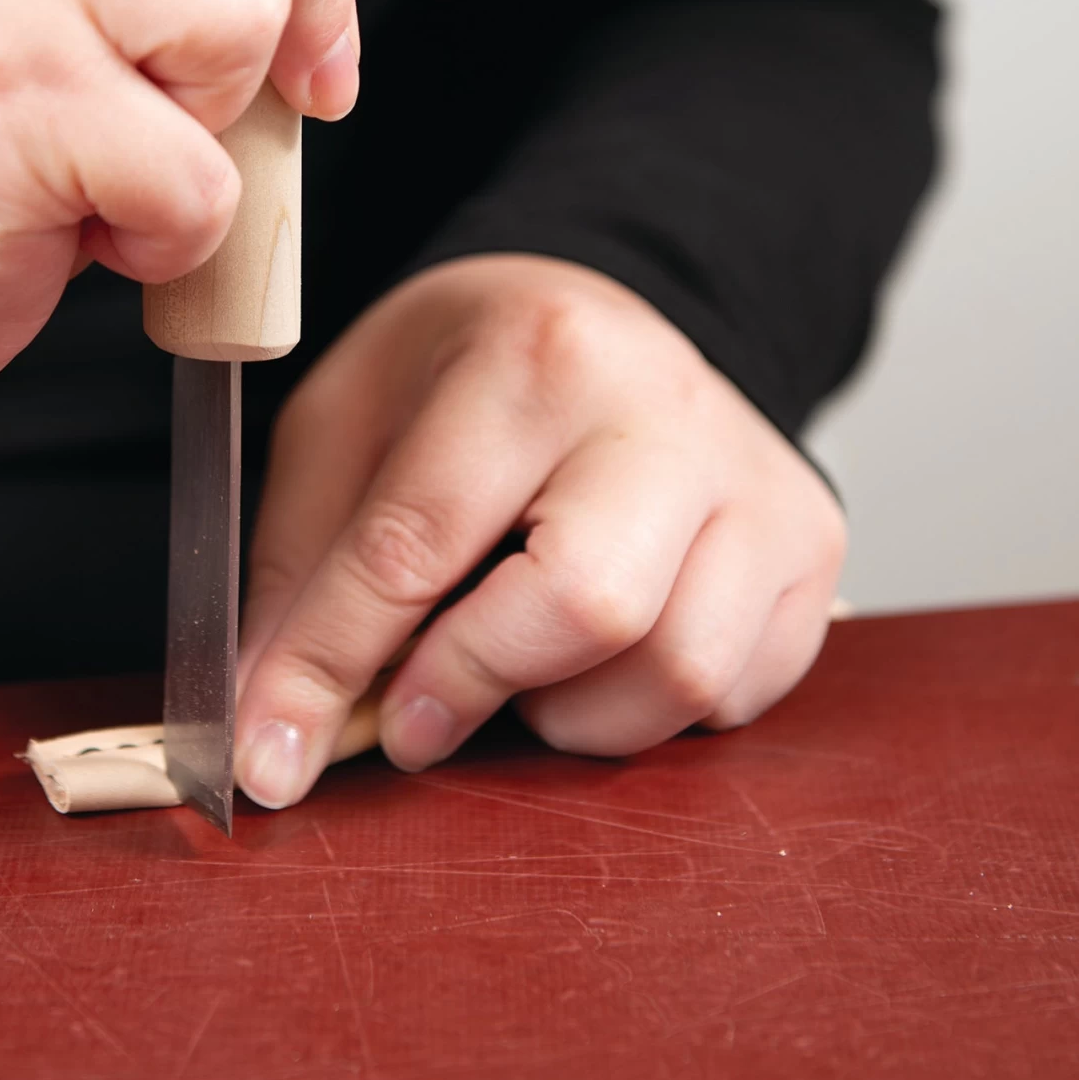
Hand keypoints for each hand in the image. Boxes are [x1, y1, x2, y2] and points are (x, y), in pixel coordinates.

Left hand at [235, 254, 846, 807]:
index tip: (271, 757)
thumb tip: (270, 724)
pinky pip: (734, 691)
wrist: (602, 322)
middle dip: (475, 686)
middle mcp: (664, 411)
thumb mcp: (348, 424)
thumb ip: (305, 568)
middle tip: (415, 717)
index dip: (330, 666)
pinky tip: (598, 655)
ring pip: (676, 672)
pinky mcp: (809, 546)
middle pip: (588, 608)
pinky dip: (646, 709)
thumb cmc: (465, 373)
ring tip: (517, 661)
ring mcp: (758, 480)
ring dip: (567, 713)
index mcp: (534, 356)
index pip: (419, 542)